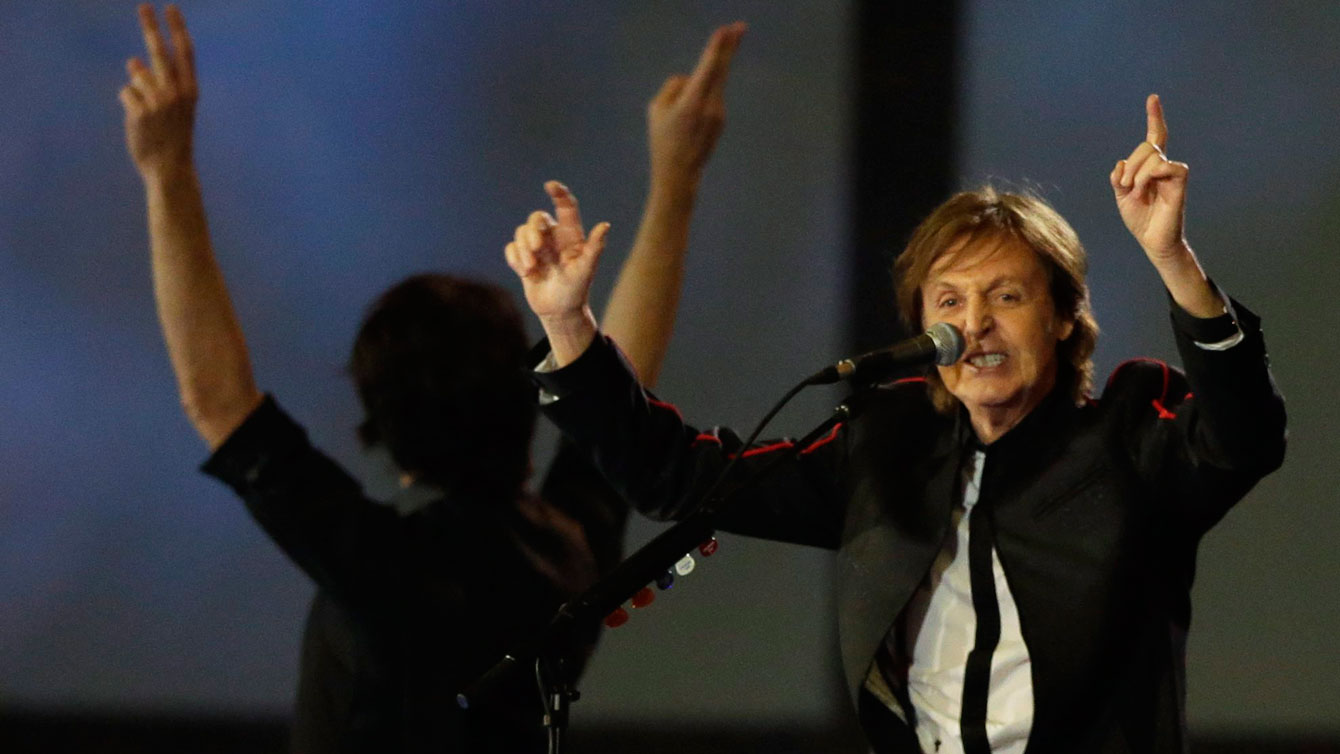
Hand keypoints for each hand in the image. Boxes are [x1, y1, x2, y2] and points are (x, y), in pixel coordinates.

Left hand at [120, 4, 197, 178]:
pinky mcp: (139, 111)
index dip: (177, 29)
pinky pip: (125, 92)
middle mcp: (176, 92)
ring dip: (138, 89)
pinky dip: (129, 103)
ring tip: (148, 112)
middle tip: (143, 6)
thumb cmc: (172, 135)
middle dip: (151, 26)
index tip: (170, 8)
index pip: (184, 52)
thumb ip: (158, 84)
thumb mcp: (174, 108)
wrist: (170, 167)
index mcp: (190, 90)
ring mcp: (157, 101)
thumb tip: (131, 62)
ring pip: (137, 76)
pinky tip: (139, 120)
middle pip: (159, 51)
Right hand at [505, 181, 610, 325]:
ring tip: (531, 268)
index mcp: (570, 236)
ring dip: (523, 249)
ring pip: (521, 232)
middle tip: (537, 249)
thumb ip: (594, 248)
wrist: (559, 312)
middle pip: (536, 218)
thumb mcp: (586, 270)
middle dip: (533, 231)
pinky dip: (515, 258)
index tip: (550, 185)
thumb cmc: (577, 291)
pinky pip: (511, 248)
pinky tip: (525, 272)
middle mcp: (553, 237)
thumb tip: (605, 225)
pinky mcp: (523, 258)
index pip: (566, 207)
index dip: (559, 193)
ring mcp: (537, 247)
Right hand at [647, 22, 745, 192]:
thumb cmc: (663, 141)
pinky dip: (699, 98)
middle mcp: (709, 107)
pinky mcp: (721, 119)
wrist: (679, 175)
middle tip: (741, 26)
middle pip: (721, 71)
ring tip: (682, 118)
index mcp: (691, 104)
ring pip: (710, 85)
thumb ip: (674, 87)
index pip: (707, 69)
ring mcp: (718, 114)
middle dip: (729, 47)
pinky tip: (687, 123)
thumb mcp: (656, 110)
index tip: (726, 31)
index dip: (716, 48)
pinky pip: (708, 98)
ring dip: (699, 86)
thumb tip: (689, 79)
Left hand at [1110, 94, 1190, 262]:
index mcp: (1150, 167)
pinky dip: (1149, 175)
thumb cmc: (1140, 218)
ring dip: (1137, 174)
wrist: (1152, 240)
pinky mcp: (1180, 181)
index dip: (1155, 117)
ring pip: (1152, 155)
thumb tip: (1121, 164)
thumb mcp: (1121, 196)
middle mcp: (1163, 166)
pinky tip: (1147, 189)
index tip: (1153, 98)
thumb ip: (1119, 178)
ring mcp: (1172, 173)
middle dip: (1131, 164)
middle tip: (1127, 187)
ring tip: (1137, 192)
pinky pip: (1165, 165)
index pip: (1155, 136)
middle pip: (1146, 146)